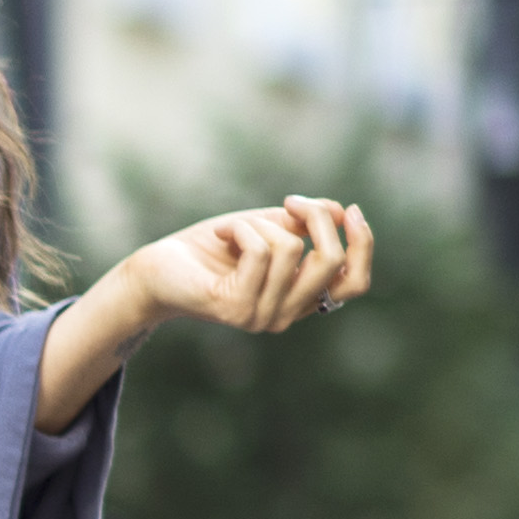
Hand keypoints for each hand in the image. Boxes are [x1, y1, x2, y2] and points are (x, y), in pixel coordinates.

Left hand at [37, 192, 373, 426]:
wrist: (155, 269)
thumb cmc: (212, 249)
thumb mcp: (267, 227)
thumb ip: (306, 222)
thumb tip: (342, 211)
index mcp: (301, 300)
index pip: (355, 283)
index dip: (363, 245)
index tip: (350, 211)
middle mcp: (286, 316)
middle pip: (331, 261)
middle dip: (317, 219)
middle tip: (290, 202)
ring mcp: (261, 317)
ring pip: (292, 249)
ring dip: (263, 223)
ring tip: (236, 228)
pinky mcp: (235, 308)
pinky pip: (259, 252)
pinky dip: (242, 229)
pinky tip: (221, 234)